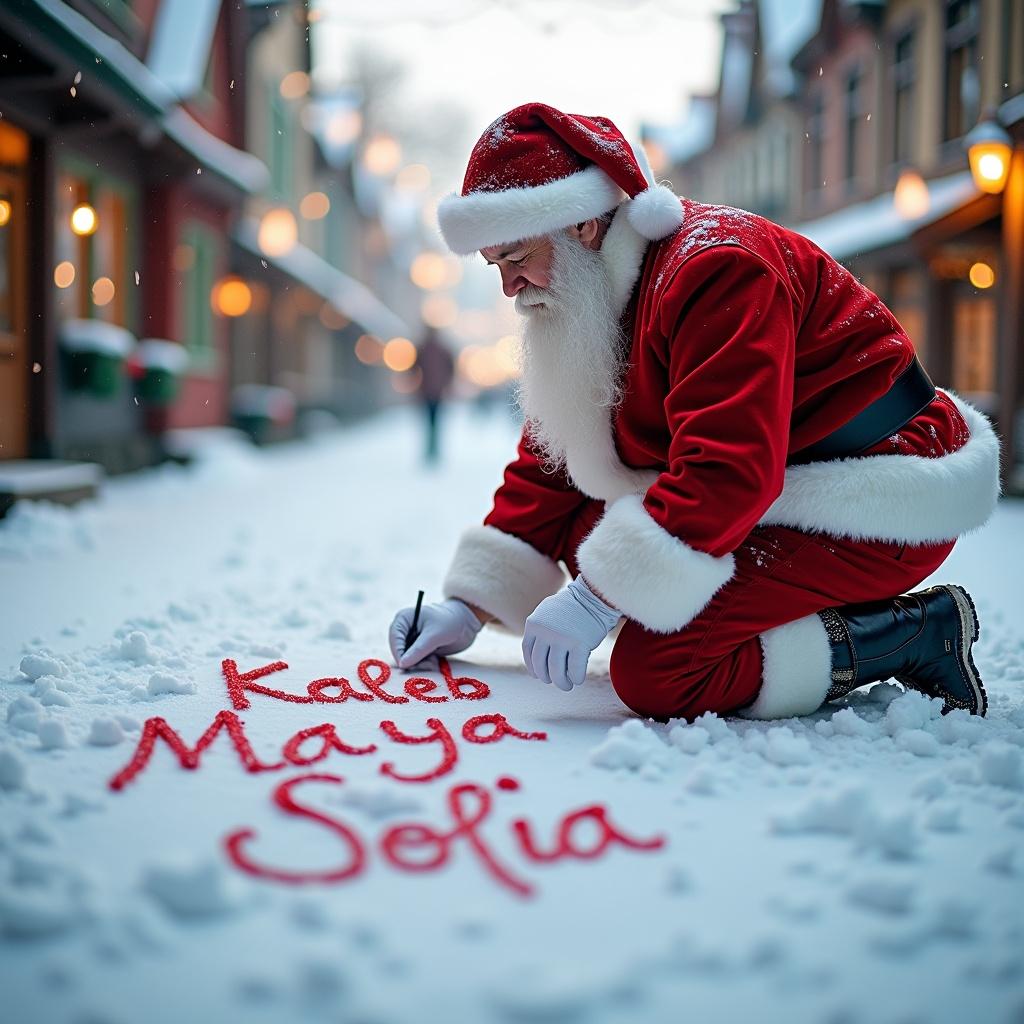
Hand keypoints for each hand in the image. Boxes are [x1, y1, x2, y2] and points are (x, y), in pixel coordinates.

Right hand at [389, 598, 483, 670]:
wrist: (467, 624)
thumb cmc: (451, 622)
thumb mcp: (434, 636)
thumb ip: (418, 650)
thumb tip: (402, 664)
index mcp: (404, 618)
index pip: (394, 637)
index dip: (398, 652)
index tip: (405, 665)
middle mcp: (405, 629)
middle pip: (399, 650)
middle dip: (411, 660)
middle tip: (426, 664)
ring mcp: (412, 640)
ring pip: (407, 658)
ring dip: (419, 664)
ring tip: (433, 662)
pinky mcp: (420, 649)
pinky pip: (416, 662)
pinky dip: (424, 664)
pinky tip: (435, 661)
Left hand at [522, 577, 620, 691]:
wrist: (593, 597)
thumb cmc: (571, 608)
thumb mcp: (546, 613)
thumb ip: (538, 632)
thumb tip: (535, 663)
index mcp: (533, 624)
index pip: (528, 651)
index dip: (532, 667)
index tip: (537, 675)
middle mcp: (545, 632)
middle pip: (540, 664)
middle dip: (546, 677)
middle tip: (553, 681)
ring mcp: (562, 639)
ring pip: (556, 671)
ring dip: (561, 682)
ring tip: (566, 685)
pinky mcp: (580, 644)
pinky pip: (575, 669)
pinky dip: (576, 678)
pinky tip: (578, 680)